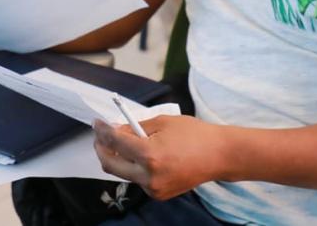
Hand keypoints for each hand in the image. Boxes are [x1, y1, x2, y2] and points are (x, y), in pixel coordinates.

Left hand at [93, 115, 225, 200]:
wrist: (219, 156)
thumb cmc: (194, 134)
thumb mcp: (162, 122)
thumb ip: (135, 127)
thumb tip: (115, 130)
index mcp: (149, 155)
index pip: (115, 142)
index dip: (102, 131)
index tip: (96, 123)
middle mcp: (148, 176)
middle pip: (110, 164)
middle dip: (101, 148)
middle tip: (100, 135)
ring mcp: (153, 189)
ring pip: (123, 172)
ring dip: (117, 157)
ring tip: (119, 141)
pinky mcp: (158, 194)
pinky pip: (137, 179)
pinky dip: (133, 166)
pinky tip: (139, 154)